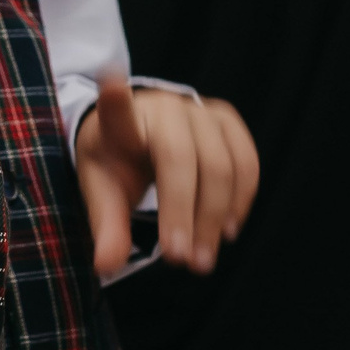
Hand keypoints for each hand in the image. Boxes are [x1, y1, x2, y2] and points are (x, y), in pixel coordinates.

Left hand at [73, 74, 259, 279]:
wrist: (143, 133)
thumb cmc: (118, 163)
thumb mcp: (103, 192)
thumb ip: (107, 227)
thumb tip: (107, 266)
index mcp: (120, 123)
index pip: (116, 109)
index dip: (115, 98)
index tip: (110, 83)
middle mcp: (162, 107)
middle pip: (181, 158)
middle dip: (185, 215)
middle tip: (182, 261)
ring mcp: (199, 109)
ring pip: (221, 164)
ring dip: (216, 217)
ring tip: (204, 260)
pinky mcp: (226, 120)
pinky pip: (246, 161)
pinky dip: (240, 200)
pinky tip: (227, 230)